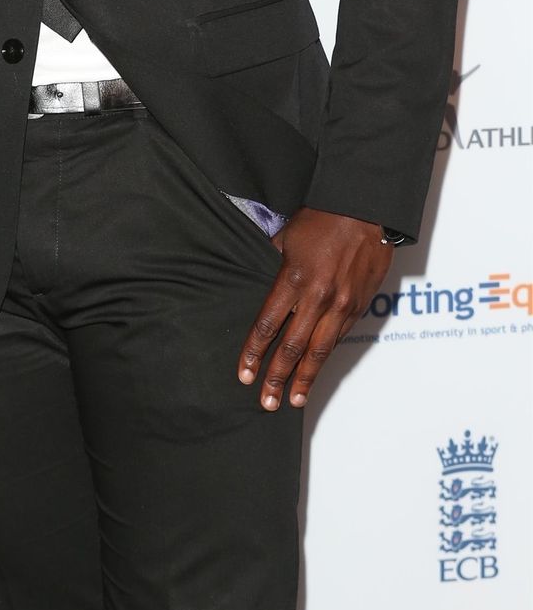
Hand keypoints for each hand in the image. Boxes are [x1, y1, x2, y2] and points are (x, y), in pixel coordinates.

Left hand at [238, 207, 392, 410]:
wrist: (365, 208)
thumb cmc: (321, 218)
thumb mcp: (286, 238)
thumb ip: (272, 266)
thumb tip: (259, 285)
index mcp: (293, 279)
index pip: (267, 326)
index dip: (254, 353)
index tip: (244, 374)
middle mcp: (318, 297)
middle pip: (292, 347)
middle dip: (277, 377)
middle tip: (266, 401)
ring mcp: (341, 304)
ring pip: (320, 351)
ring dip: (305, 378)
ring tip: (292, 400)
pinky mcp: (359, 306)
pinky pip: (338, 338)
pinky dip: (325, 358)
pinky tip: (314, 371)